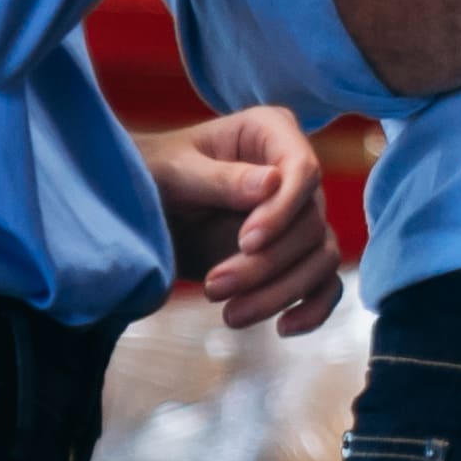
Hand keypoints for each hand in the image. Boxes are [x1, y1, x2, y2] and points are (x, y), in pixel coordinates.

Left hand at [139, 104, 345, 332]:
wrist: (138, 211)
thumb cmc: (152, 175)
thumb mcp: (174, 171)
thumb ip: (220, 178)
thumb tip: (272, 184)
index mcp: (271, 133)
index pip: (304, 169)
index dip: (282, 211)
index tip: (245, 243)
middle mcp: (294, 173)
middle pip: (310, 223)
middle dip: (266, 264)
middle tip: (212, 287)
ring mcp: (297, 215)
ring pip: (319, 257)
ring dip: (280, 292)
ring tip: (229, 315)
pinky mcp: (292, 255)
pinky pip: (323, 282)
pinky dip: (312, 308)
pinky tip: (282, 328)